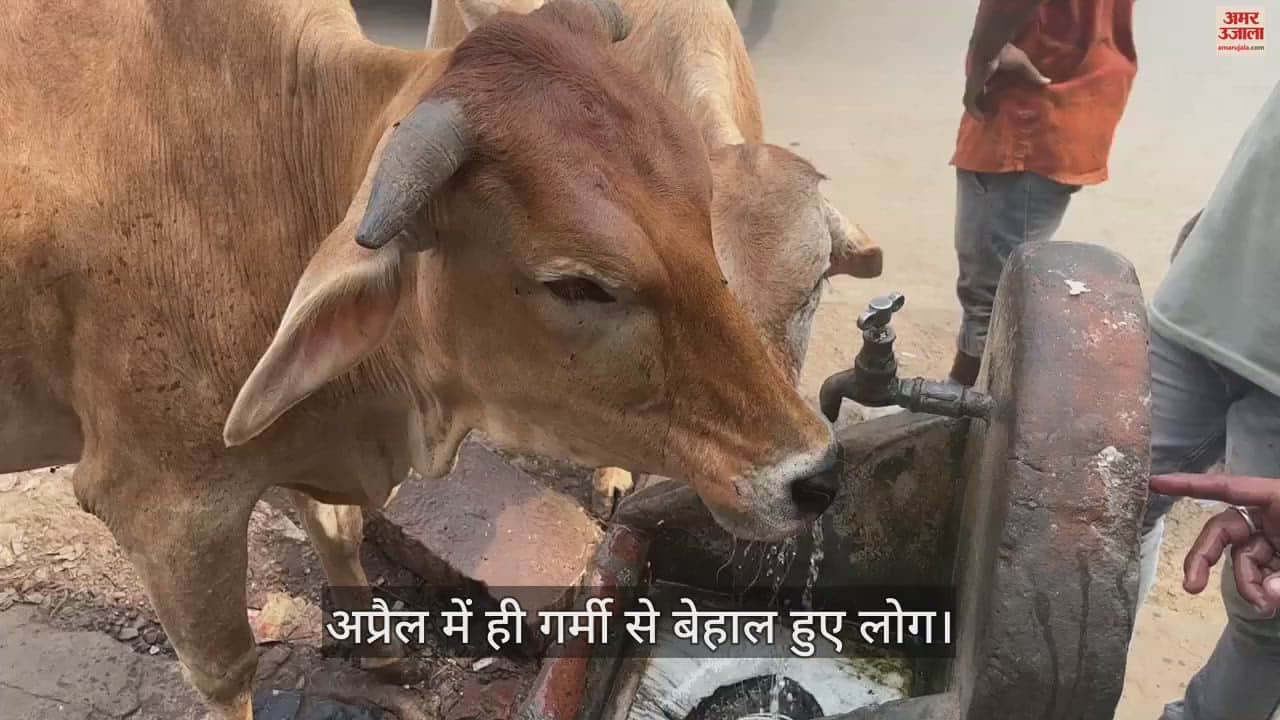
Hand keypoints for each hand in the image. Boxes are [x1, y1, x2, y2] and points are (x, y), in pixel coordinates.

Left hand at [963, 43, 1051, 118]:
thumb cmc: (1005, 53)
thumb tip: (1047, 82)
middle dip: (987, 106)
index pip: (991, 87)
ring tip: (991, 120)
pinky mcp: (971, 89)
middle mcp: (980, 80)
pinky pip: (970, 105)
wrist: (989, 47)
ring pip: (975, 102)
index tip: (1004, 105)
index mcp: (990, 73)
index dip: (996, 96)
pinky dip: (975, 113)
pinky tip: (983, 120)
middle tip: (997, 116)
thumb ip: (1033, 75)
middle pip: (982, 97)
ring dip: (981, 111)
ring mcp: (974, 85)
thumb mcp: (1022, 65)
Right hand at [1150, 473, 1279, 612]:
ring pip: (1240, 557)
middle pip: (1223, 530)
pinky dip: (1258, 589)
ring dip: (1246, 584)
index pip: (1229, 487)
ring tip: (1265, 607)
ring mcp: (1273, 538)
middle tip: (1192, 588)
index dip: (1190, 485)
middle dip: (1205, 558)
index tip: (1154, 483)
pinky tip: (1269, 603)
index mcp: (1278, 499)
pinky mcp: (1276, 558)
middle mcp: (1270, 516)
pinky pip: (1256, 573)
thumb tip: (1267, 595)